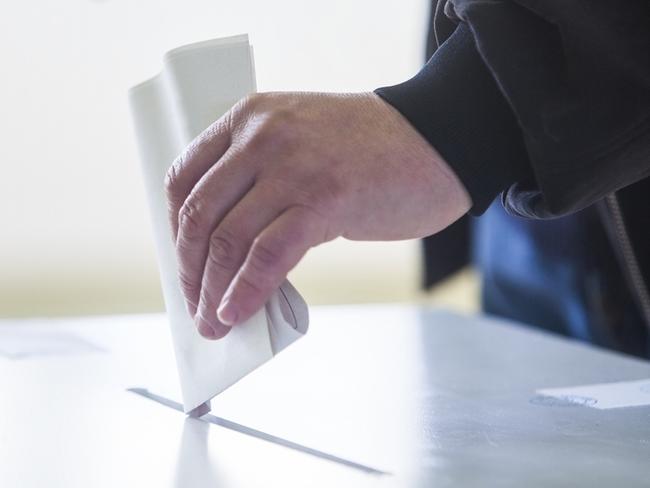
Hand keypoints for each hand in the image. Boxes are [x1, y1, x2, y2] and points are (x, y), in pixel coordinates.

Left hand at [165, 92, 470, 338]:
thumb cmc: (371, 150)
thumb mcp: (302, 142)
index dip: (175, 229)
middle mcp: (263, 136)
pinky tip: (237, 313)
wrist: (438, 140)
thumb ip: (262, 178)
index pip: (184, 177)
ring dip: (212, 291)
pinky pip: (268, 255)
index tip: (183, 263)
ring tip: (213, 323)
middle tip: (194, 304)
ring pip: (229, 239)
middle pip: (200, 214)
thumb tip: (229, 248)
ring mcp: (293, 167)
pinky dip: (246, 291)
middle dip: (189, 270)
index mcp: (250, 117)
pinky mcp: (324, 199)